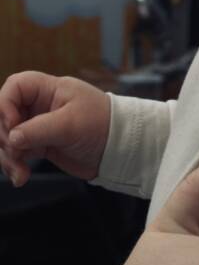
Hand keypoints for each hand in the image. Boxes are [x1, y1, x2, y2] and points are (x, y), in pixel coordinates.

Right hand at [0, 71, 110, 186]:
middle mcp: (41, 106)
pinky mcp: (40, 145)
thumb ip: (38, 130)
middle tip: (15, 152)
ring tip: (20, 172)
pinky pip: (16, 153)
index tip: (13, 126)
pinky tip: (21, 177)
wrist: (121, 149)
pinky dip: (15, 165)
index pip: (16, 86)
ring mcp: (38, 126)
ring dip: (8, 156)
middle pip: (5, 114)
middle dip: (4, 136)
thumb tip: (11, 138)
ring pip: (8, 137)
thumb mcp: (71, 124)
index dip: (5, 104)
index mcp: (50, 89)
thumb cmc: (103, 126)